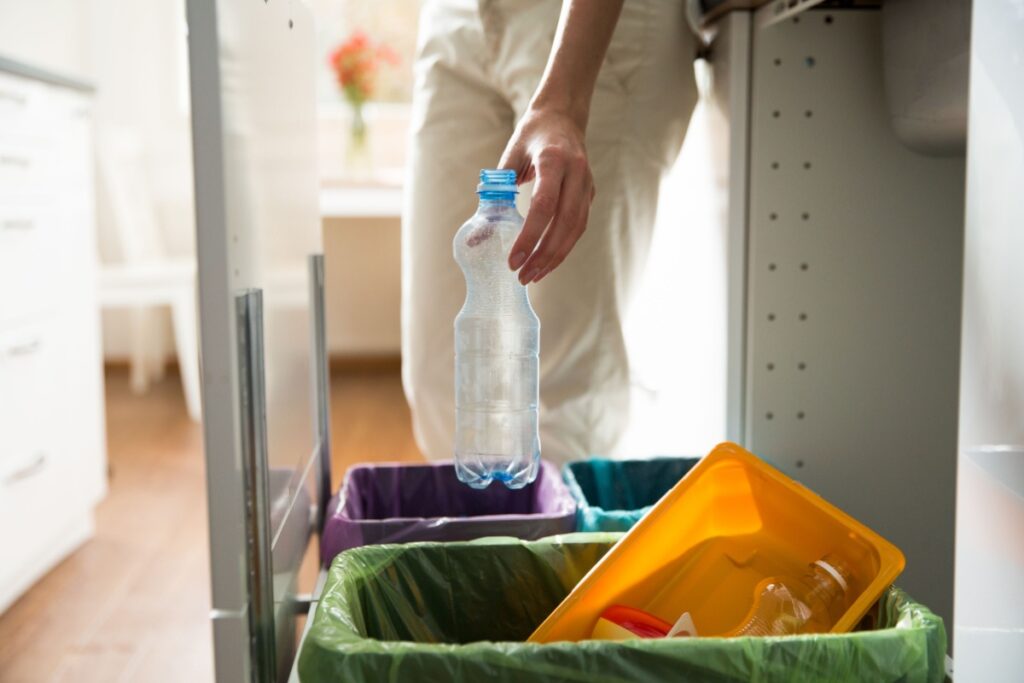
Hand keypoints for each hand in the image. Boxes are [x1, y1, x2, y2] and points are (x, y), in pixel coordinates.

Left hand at [499, 107, 595, 284]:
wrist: (563, 115)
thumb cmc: (532, 134)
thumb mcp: (510, 155)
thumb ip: (495, 191)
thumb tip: (477, 234)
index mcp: (554, 160)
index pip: (543, 205)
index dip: (529, 236)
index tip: (514, 259)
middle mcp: (577, 173)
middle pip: (564, 223)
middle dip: (543, 255)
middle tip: (523, 276)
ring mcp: (587, 184)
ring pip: (576, 229)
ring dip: (555, 257)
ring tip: (534, 275)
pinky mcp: (590, 193)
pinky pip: (579, 226)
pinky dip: (563, 246)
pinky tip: (547, 260)